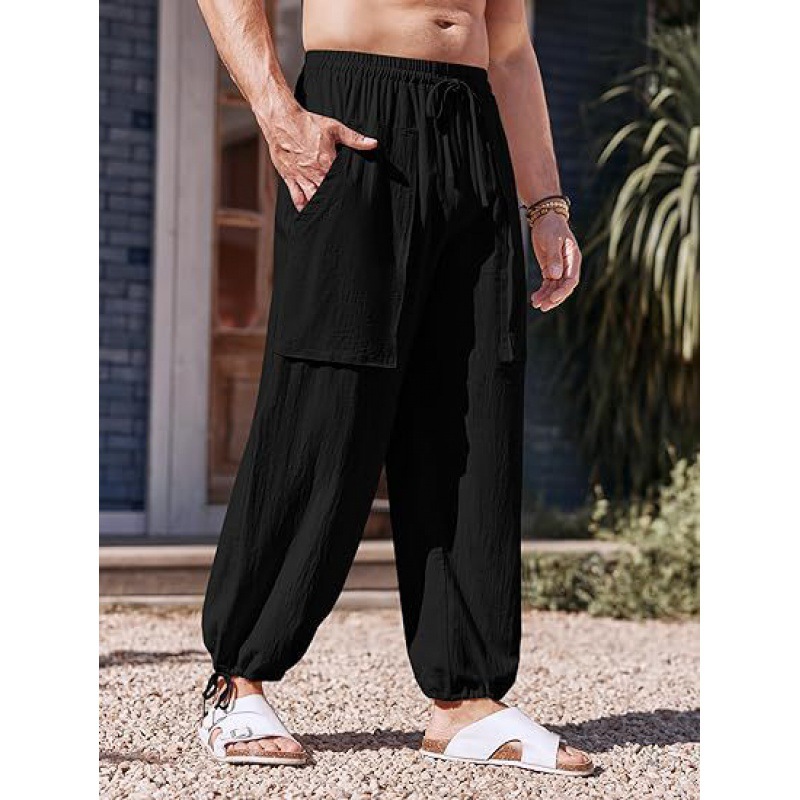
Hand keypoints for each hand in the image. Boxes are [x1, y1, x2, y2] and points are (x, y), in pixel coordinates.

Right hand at [263, 103, 377, 211]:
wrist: (281, 119)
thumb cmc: (307, 122)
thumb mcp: (334, 128)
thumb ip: (354, 139)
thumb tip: (373, 143)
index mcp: (326, 162)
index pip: (340, 182)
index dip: (346, 190)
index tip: (351, 196)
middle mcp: (313, 172)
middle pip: (326, 193)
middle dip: (333, 199)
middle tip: (341, 208)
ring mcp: (300, 176)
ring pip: (312, 198)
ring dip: (319, 205)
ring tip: (327, 212)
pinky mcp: (289, 177)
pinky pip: (296, 197)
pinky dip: (302, 206)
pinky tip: (308, 211)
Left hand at [529, 213, 581, 311]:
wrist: (546, 219)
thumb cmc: (552, 227)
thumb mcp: (553, 240)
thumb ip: (554, 258)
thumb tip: (556, 275)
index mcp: (573, 259)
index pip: (571, 280)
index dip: (563, 291)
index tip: (553, 298)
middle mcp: (568, 266)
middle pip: (563, 287)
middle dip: (554, 298)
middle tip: (544, 307)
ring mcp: (559, 268)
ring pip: (555, 288)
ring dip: (546, 297)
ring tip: (536, 304)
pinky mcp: (550, 269)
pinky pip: (548, 284)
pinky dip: (542, 291)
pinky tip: (535, 298)